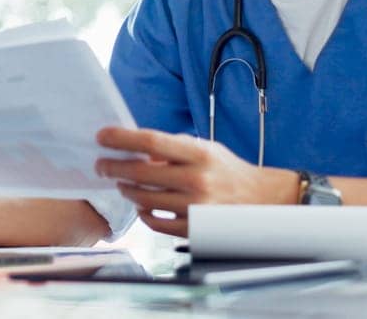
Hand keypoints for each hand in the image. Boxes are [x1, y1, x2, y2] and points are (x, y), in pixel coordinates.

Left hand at [95, 127, 298, 236]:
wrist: (264, 200)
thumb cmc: (228, 171)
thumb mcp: (205, 149)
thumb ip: (173, 148)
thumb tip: (135, 149)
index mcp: (200, 153)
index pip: (151, 141)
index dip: (121, 138)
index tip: (101, 136)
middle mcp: (198, 179)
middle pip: (141, 172)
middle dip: (113, 167)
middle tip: (101, 165)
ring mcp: (196, 207)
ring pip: (144, 200)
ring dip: (127, 190)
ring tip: (122, 184)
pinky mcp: (195, 230)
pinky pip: (156, 223)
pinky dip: (144, 214)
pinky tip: (141, 206)